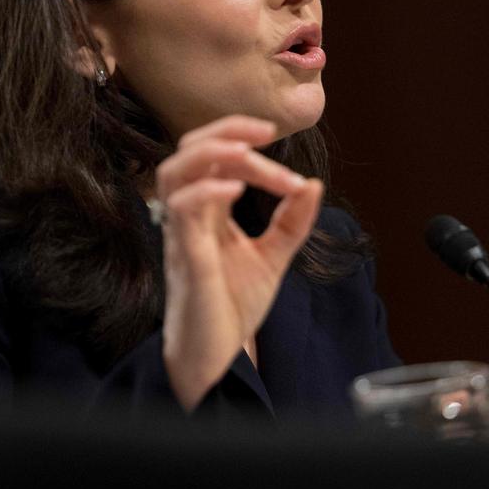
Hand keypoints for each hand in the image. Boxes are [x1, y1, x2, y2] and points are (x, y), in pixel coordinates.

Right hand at [155, 115, 322, 410]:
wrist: (215, 358)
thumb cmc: (233, 306)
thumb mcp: (273, 257)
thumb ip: (292, 222)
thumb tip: (313, 184)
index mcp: (208, 211)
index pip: (211, 153)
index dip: (237, 132)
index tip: (273, 132)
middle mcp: (189, 216)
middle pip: (187, 151)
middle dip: (224, 130)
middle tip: (265, 133)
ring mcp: (182, 235)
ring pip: (174, 172)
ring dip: (212, 152)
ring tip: (249, 153)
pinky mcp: (185, 259)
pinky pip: (182, 212)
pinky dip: (207, 191)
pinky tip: (238, 190)